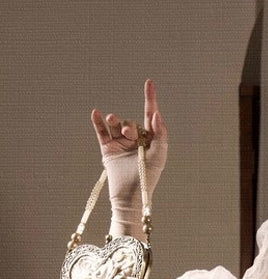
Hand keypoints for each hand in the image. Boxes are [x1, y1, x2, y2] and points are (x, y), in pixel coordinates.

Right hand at [91, 80, 167, 235]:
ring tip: (113, 120)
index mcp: (150, 141)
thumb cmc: (147, 178)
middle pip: (132, 122)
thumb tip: (156, 114)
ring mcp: (120, 144)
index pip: (150, 116)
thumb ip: (160, 134)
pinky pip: (101, 131)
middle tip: (130, 135)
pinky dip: (98, 122)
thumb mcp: (159, 155)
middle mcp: (135, 140)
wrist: (129, 196)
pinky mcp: (107, 149)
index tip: (149, 82)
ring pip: (116, 124)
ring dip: (115, 120)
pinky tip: (96, 113)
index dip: (150, 99)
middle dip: (131, 126)